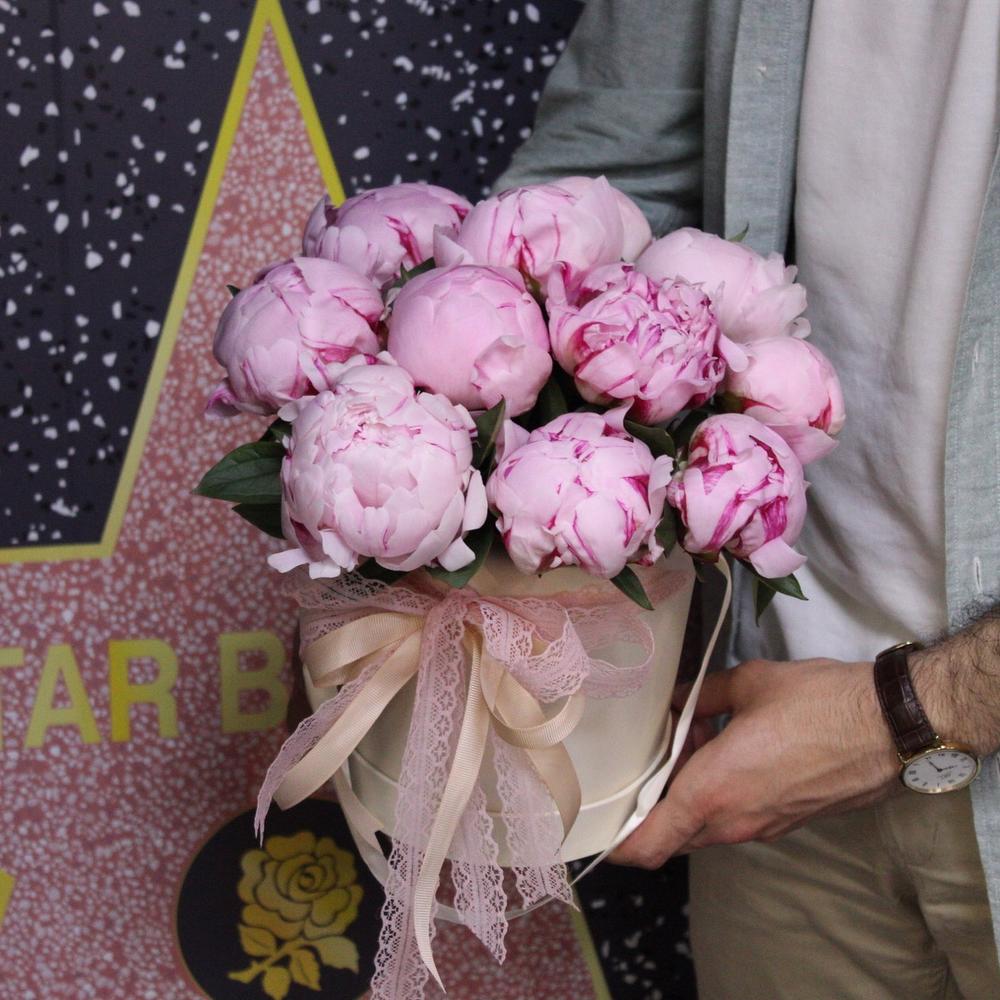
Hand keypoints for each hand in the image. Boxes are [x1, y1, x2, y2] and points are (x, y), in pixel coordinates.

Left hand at [609, 657, 900, 868]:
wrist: (888, 726)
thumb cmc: (815, 704)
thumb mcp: (747, 684)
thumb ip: (701, 696)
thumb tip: (677, 701)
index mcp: (711, 792)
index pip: (648, 843)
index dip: (617, 842)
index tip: (599, 823)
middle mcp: (732, 821)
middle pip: (670, 833)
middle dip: (652, 803)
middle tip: (648, 757)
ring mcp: (762, 827)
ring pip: (702, 825)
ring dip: (686, 796)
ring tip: (690, 742)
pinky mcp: (785, 822)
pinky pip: (733, 819)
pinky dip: (717, 796)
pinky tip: (724, 750)